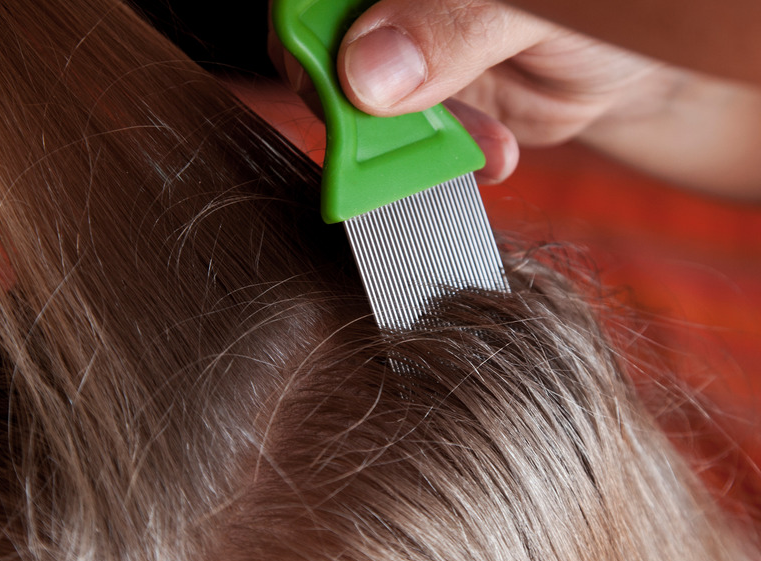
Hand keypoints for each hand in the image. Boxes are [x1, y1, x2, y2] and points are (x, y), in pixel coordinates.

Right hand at [272, 0, 760, 195]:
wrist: (636, 66)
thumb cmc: (600, 14)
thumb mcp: (532, 10)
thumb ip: (450, 27)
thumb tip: (365, 72)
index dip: (308, 39)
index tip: (341, 87)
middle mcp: (389, 7)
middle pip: (319, 53)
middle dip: (362, 105)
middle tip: (406, 132)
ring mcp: (399, 56)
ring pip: (351, 109)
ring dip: (409, 144)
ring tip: (483, 145)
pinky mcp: (418, 106)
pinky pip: (396, 145)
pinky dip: (438, 161)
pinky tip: (493, 151)